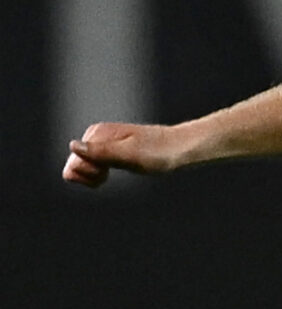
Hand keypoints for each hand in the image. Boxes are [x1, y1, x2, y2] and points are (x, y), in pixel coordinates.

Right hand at [63, 122, 187, 188]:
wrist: (181, 147)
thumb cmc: (159, 152)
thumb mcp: (130, 155)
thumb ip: (101, 152)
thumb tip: (73, 146)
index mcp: (96, 134)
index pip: (73, 163)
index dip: (89, 174)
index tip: (108, 172)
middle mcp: (96, 136)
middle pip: (75, 165)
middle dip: (91, 175)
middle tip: (113, 172)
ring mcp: (102, 143)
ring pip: (83, 167)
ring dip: (95, 175)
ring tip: (116, 170)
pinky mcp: (111, 150)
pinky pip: (93, 165)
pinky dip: (101, 174)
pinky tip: (114, 171)